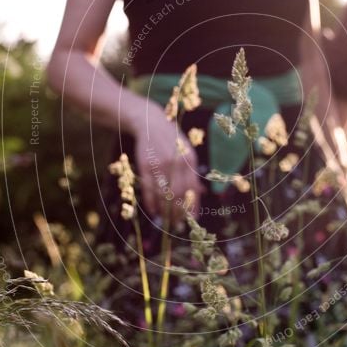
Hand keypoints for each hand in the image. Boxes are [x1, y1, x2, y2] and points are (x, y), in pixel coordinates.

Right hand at [129, 102, 203, 224]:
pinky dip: (151, 202)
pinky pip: (149, 189)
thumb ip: (191, 172)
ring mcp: (160, 164)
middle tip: (176, 223)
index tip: (192, 219)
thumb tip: (200, 192)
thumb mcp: (186, 152)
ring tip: (164, 219)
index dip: (193, 206)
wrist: (150, 122)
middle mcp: (176, 163)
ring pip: (163, 194)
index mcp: (189, 160)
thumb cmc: (171, 140)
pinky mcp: (145, 165)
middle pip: (179, 194)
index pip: (193, 189)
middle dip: (178, 212)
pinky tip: (152, 209)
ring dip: (164, 210)